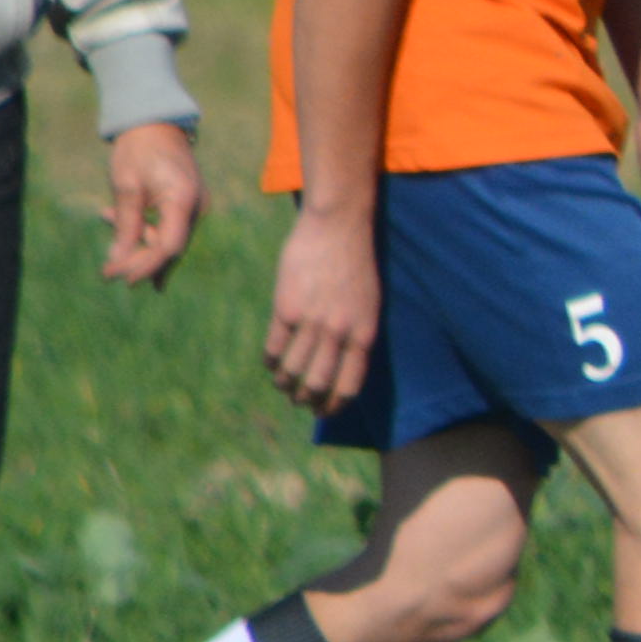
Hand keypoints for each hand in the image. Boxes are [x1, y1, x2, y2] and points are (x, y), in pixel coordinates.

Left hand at [96, 119, 198, 286]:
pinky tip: (121, 217)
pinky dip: (146, 228)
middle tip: (107, 265)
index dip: (145, 266)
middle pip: (170, 246)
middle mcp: (196, 206)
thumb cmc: (138, 149)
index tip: (120, 277)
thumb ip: (125, 224)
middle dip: (138, 258)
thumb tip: (118, 259)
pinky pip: (169, 226)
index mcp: (182, 199)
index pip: (168, 246)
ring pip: (168, 237)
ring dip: (137, 238)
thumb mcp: (125, 186)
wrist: (156, 123)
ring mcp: (195, 205)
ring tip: (108, 215)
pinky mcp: (189, 203)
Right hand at [265, 203, 381, 413]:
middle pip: (319, 383)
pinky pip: (275, 347)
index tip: (326, 412)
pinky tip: (271, 365)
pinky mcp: (286, 309)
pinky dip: (271, 362)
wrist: (338, 229)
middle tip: (300, 403)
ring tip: (284, 386)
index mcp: (364, 333)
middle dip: (308, 400)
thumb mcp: (369, 304)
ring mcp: (312, 322)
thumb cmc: (356, 265)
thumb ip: (356, 332)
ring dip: (286, 384)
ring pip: (293, 369)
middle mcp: (339, 333)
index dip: (336, 404)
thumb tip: (343, 362)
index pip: (350, 384)